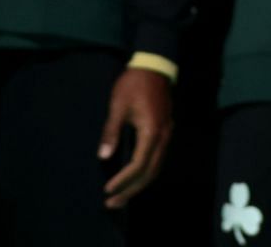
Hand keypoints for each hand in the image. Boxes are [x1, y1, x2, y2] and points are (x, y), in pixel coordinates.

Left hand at [98, 67, 172, 209]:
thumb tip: (103, 156)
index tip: (107, 190)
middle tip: (113, 203)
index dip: (123, 180)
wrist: (154, 65)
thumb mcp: (117, 106)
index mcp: (151, 131)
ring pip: (156, 168)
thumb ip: (111, 132)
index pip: (138, 165)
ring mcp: (167, 134)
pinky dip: (145, 172)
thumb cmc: (133, 84)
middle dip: (131, 190)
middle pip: (150, 173)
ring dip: (139, 184)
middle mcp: (163, 137)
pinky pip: (157, 159)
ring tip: (121, 196)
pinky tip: (133, 178)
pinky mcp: (165, 131)